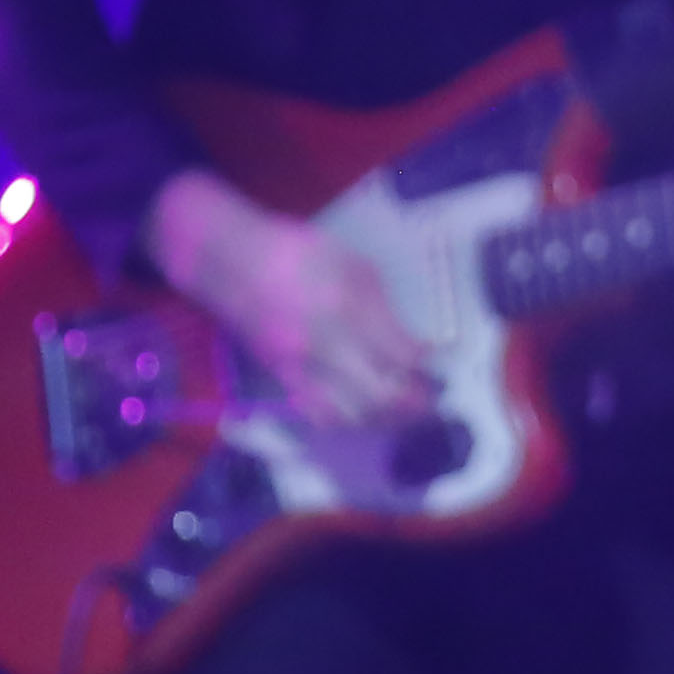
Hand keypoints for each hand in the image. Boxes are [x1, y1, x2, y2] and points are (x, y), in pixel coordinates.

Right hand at [144, 167, 438, 429]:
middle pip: (384, 395)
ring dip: (384, 419)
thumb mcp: (353, 265)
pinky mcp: (281, 377)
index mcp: (352, 309)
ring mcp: (303, 366)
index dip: (429, 367)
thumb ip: (383, 307)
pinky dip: (347, 419)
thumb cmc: (299, 253)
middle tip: (431, 399)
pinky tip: (362, 413)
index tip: (441, 365)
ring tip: (403, 412)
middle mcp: (329, 345)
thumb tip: (410, 342)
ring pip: (353, 414)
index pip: (403, 355)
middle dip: (416, 403)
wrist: (233, 262)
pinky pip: (318, 413)